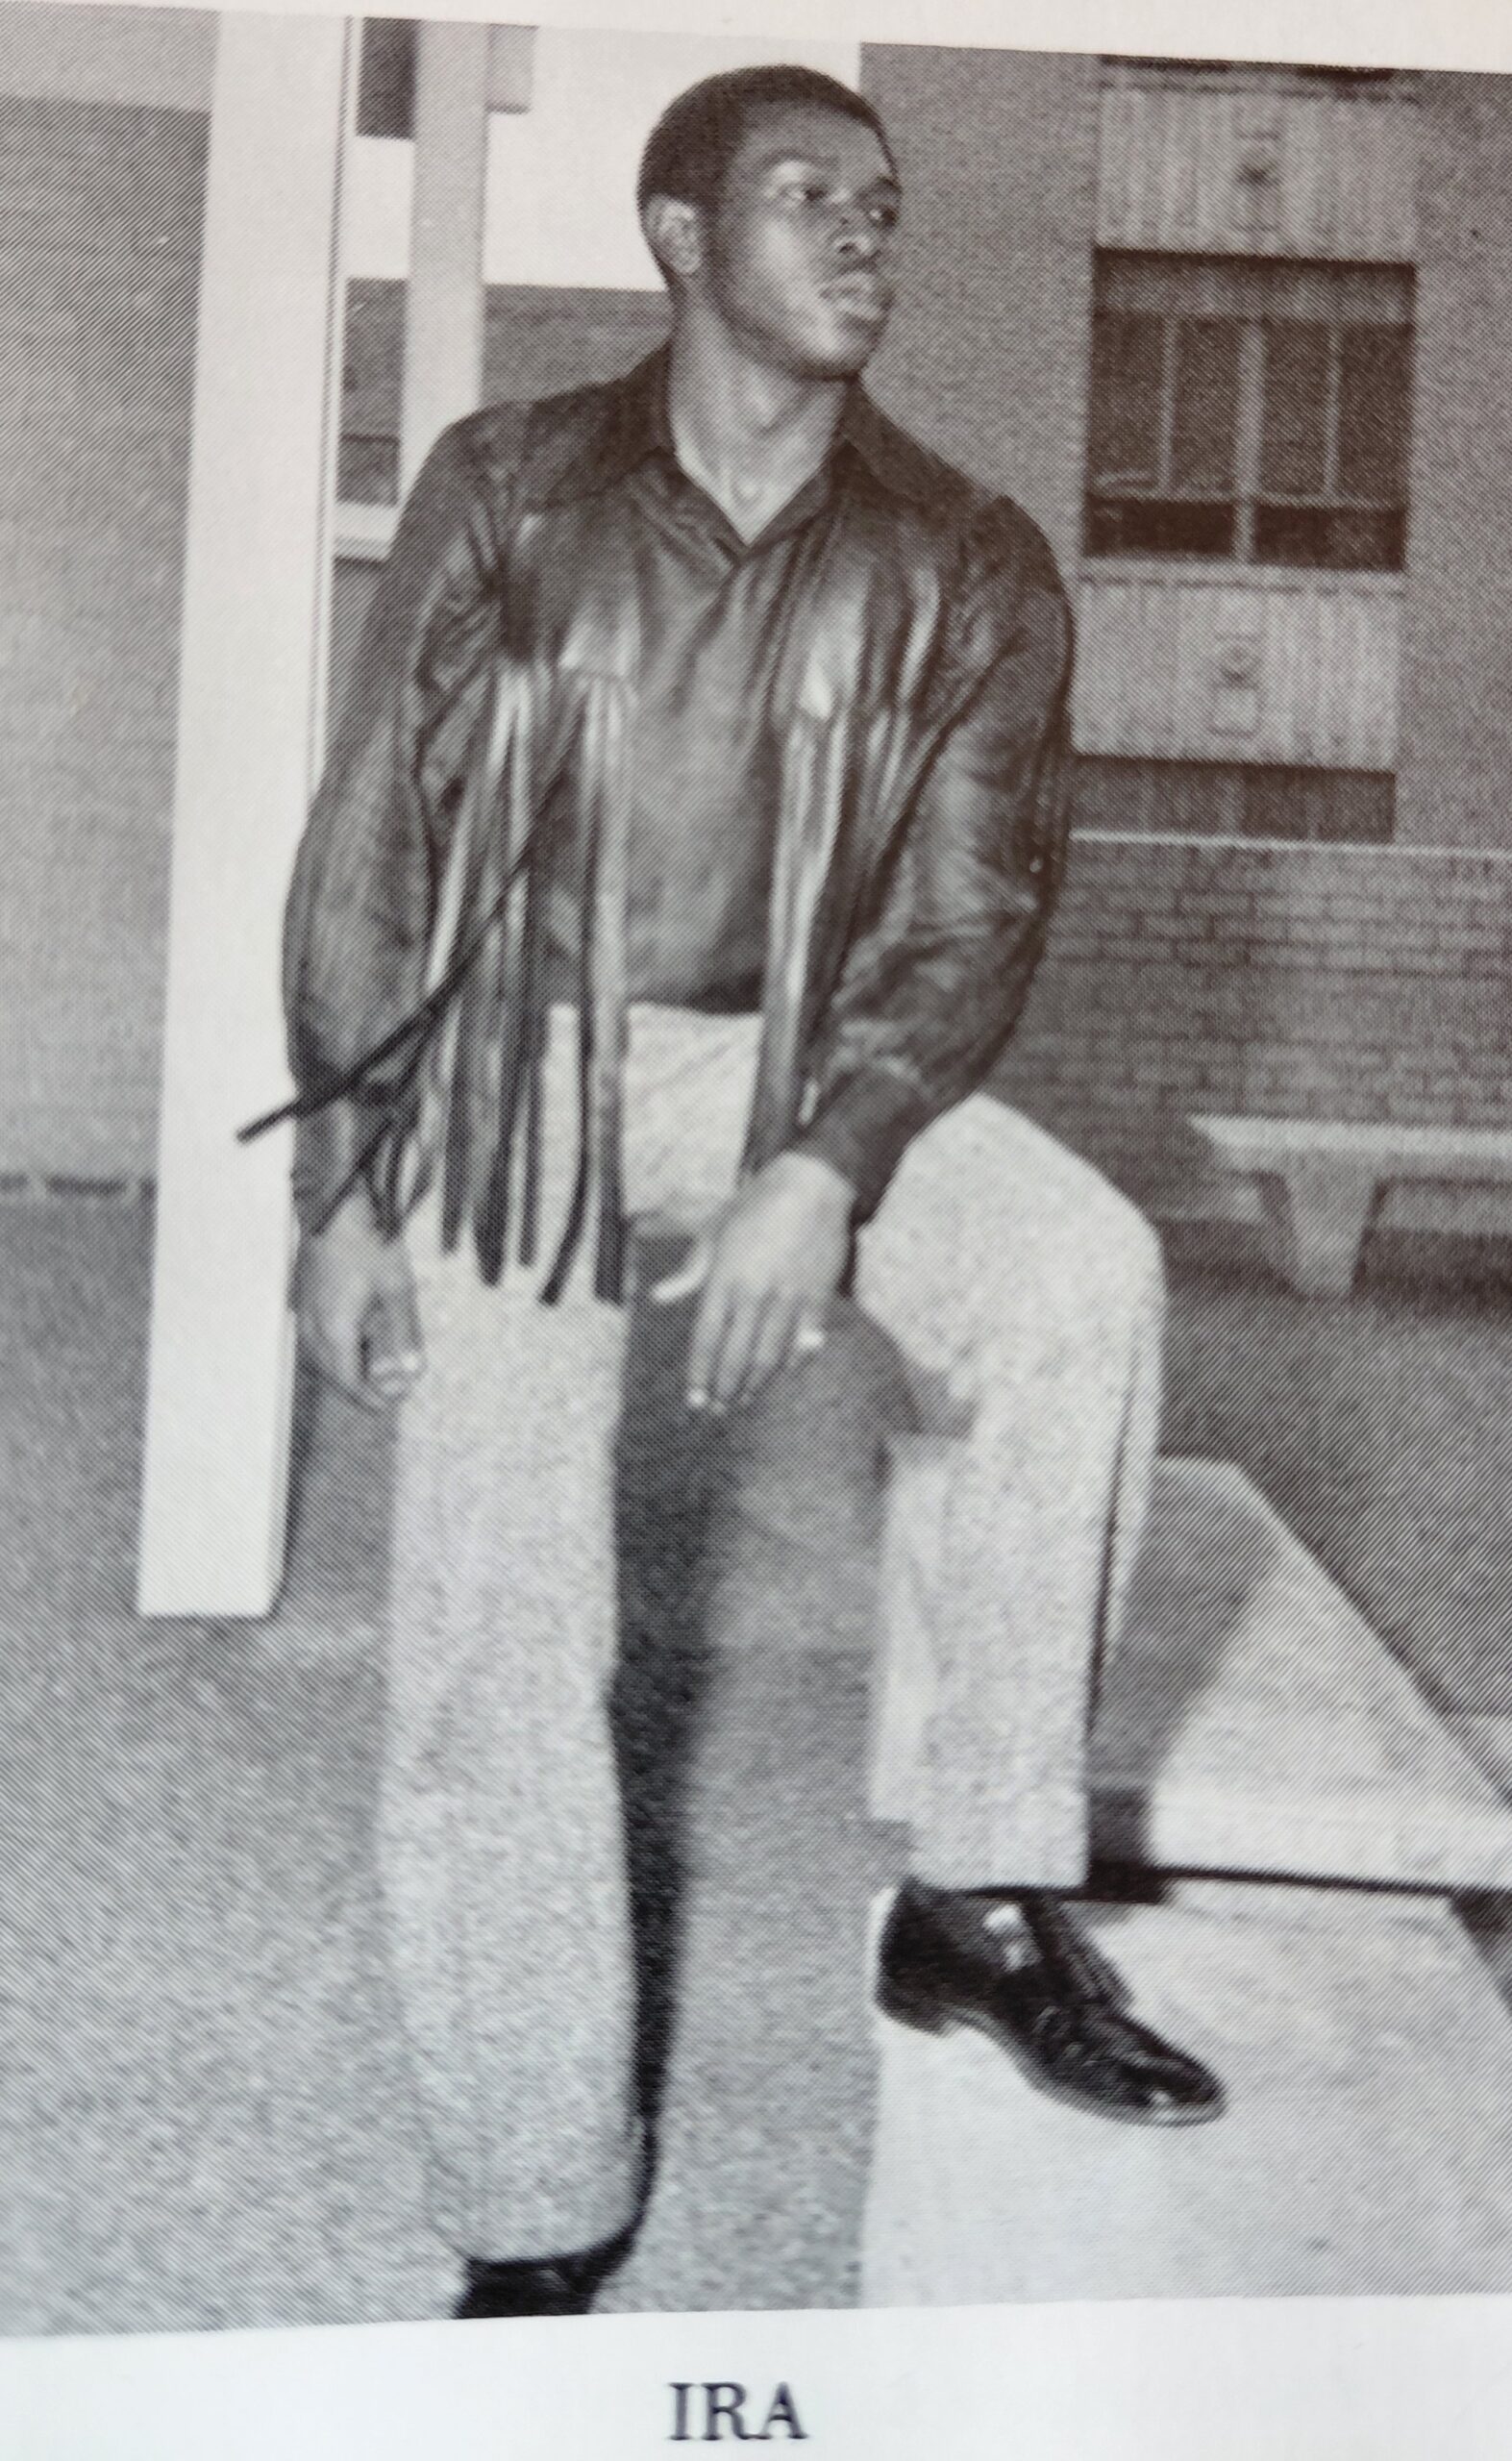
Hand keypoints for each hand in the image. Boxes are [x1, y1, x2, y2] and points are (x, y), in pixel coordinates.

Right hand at [292, 1189, 424, 1411]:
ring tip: (376, 1368)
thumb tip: (412, 1373)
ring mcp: (304, 1309)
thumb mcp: (397, 1290)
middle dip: (358, 1387)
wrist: (336, 1201)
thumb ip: (405, 1335)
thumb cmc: (369, 1241)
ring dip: (346, 1367)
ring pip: (321, 1355)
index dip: (370, 1399)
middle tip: (387, 1391)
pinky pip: (316, 1336)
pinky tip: (358, 1337)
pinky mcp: (304, 1295)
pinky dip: (337, 1347)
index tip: (392, 1404)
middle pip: (331, 1373)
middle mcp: (311, 1325)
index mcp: (333, 1330)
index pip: (348, 1383)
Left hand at [651, 1151, 853, 1413]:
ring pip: (770, 1354)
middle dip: (726, 1388)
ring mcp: (788, 1297)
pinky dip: (795, 1359)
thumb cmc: (754, 1207)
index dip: (700, 1374)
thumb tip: (658, 1297)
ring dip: (756, 1381)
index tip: (696, 1400)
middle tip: (721, 1409)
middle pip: (736, 1355)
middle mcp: (754, 1294)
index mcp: (724, 1279)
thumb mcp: (713, 1232)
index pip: (706, 1339)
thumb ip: (689, 1272)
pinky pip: (806, 1339)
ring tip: (746, 1397)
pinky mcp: (818, 1296)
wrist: (809, 1185)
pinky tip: (786, 1370)